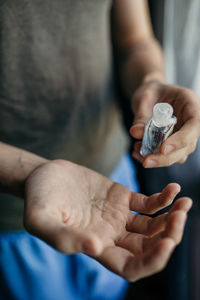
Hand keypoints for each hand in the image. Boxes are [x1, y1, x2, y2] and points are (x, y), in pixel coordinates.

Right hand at [24, 160, 191, 280]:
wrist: (44, 176)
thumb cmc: (38, 199)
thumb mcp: (41, 220)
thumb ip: (63, 237)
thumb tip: (95, 248)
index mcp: (96, 247)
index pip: (132, 266)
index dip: (152, 262)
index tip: (168, 245)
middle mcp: (111, 235)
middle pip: (149, 247)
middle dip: (169, 236)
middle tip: (180, 218)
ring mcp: (118, 216)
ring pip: (153, 226)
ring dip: (171, 218)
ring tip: (184, 204)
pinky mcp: (121, 197)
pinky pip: (148, 203)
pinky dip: (163, 199)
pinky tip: (173, 190)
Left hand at [130, 80, 199, 167]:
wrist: (151, 96)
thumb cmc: (151, 92)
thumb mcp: (144, 97)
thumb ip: (141, 114)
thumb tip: (136, 132)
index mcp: (191, 104)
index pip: (194, 125)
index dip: (181, 140)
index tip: (163, 149)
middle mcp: (191, 122)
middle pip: (187, 145)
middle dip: (166, 157)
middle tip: (146, 162)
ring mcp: (184, 135)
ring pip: (178, 155)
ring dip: (158, 159)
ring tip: (137, 152)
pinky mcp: (174, 144)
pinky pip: (167, 156)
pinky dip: (152, 158)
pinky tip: (137, 152)